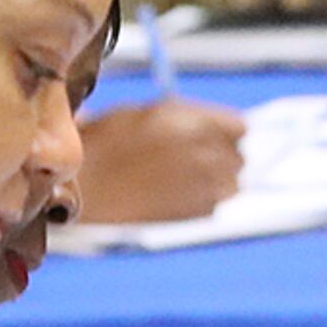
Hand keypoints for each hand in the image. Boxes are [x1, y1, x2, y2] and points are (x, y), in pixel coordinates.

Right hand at [78, 97, 248, 223]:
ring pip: (231, 183)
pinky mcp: (197, 213)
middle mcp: (208, 154)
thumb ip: (184, 116)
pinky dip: (202, 200)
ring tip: (183, 178)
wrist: (87, 191)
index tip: (217, 134)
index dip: (226, 130)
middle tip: (197, 156)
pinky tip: (173, 194)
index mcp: (196, 123)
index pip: (239, 127)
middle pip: (239, 156)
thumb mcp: (144, 113)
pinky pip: (214, 204)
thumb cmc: (105, 147)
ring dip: (216, 179)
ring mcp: (206, 186)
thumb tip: (207, 122)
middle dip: (223, 155)